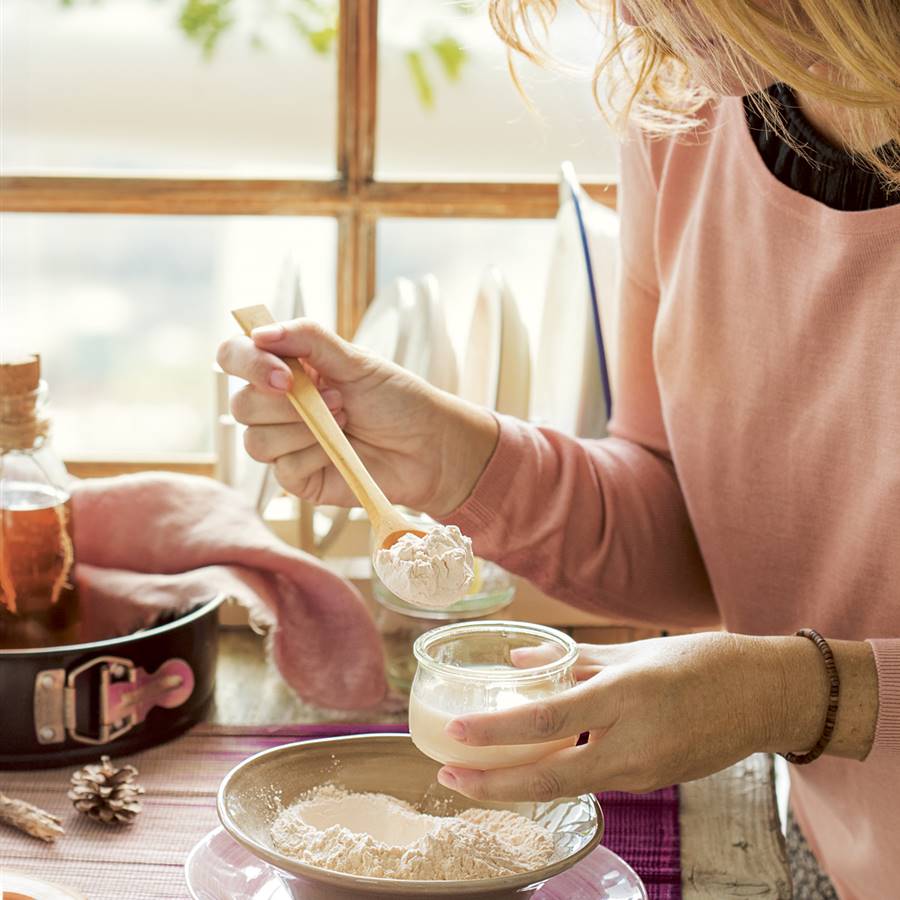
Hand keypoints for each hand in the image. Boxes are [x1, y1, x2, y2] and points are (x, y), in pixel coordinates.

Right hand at [216, 319, 497, 515]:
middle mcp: (277, 406)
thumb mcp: (356, 360)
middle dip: (286, 404)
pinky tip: (341, 448)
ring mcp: (285, 444)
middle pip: (241, 405)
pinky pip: (282, 469)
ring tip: (345, 420)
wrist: (428, 445)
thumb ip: (309, 339)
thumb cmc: (395, 399)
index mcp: (285, 369)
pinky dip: (313, 455)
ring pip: (256, 440)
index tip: (284, 374)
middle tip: (337, 398)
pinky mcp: (297, 479)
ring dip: (302, 429)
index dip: (247, 363)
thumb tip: (260, 331)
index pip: (234, 357)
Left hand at [435, 632, 836, 801]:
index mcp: (628, 696)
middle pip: (549, 777)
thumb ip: (574, 660)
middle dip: (493, 784)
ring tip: (476, 772)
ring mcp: (645, 771)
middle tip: (447, 775)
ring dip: (520, 784)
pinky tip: (531, 765)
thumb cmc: (703, 663)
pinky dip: (556, 776)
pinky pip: (593, 781)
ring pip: (568, 784)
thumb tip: (521, 662)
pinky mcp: (651, 783)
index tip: (456, 734)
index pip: (548, 720)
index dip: (497, 731)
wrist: (765, 698)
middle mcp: (634, 743)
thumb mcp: (635, 651)